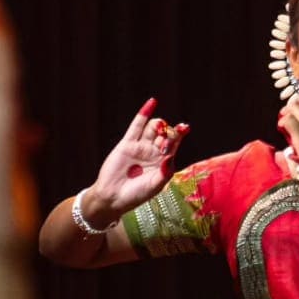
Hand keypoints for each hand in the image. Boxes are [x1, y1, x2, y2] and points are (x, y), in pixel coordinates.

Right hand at [85, 99, 189, 223]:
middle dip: (169, 131)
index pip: (174, 146)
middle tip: (169, 134)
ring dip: (158, 124)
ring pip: (152, 129)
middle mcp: (153, 153)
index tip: (185, 128)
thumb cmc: (137, 195)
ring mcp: (141, 147)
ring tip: (160, 126)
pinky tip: (152, 102)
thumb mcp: (155, 186)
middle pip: (164, 135)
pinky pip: (137, 126)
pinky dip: (144, 114)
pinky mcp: (127, 143)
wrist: (114, 196)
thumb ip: (164, 172)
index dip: (179, 136)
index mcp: (164, 163)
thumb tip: (171, 156)